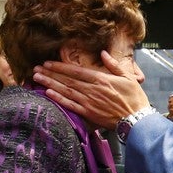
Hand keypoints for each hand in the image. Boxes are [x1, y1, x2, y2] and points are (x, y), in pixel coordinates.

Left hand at [33, 51, 149, 129]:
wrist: (137, 119)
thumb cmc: (134, 98)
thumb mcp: (128, 77)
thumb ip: (113, 65)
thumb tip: (103, 53)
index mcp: (101, 79)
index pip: (76, 71)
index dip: (60, 66)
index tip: (48, 63)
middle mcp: (92, 90)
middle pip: (67, 80)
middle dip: (50, 74)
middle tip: (35, 69)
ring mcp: (89, 102)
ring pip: (66, 91)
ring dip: (50, 84)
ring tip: (37, 79)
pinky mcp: (89, 114)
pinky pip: (71, 105)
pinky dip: (59, 99)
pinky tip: (49, 94)